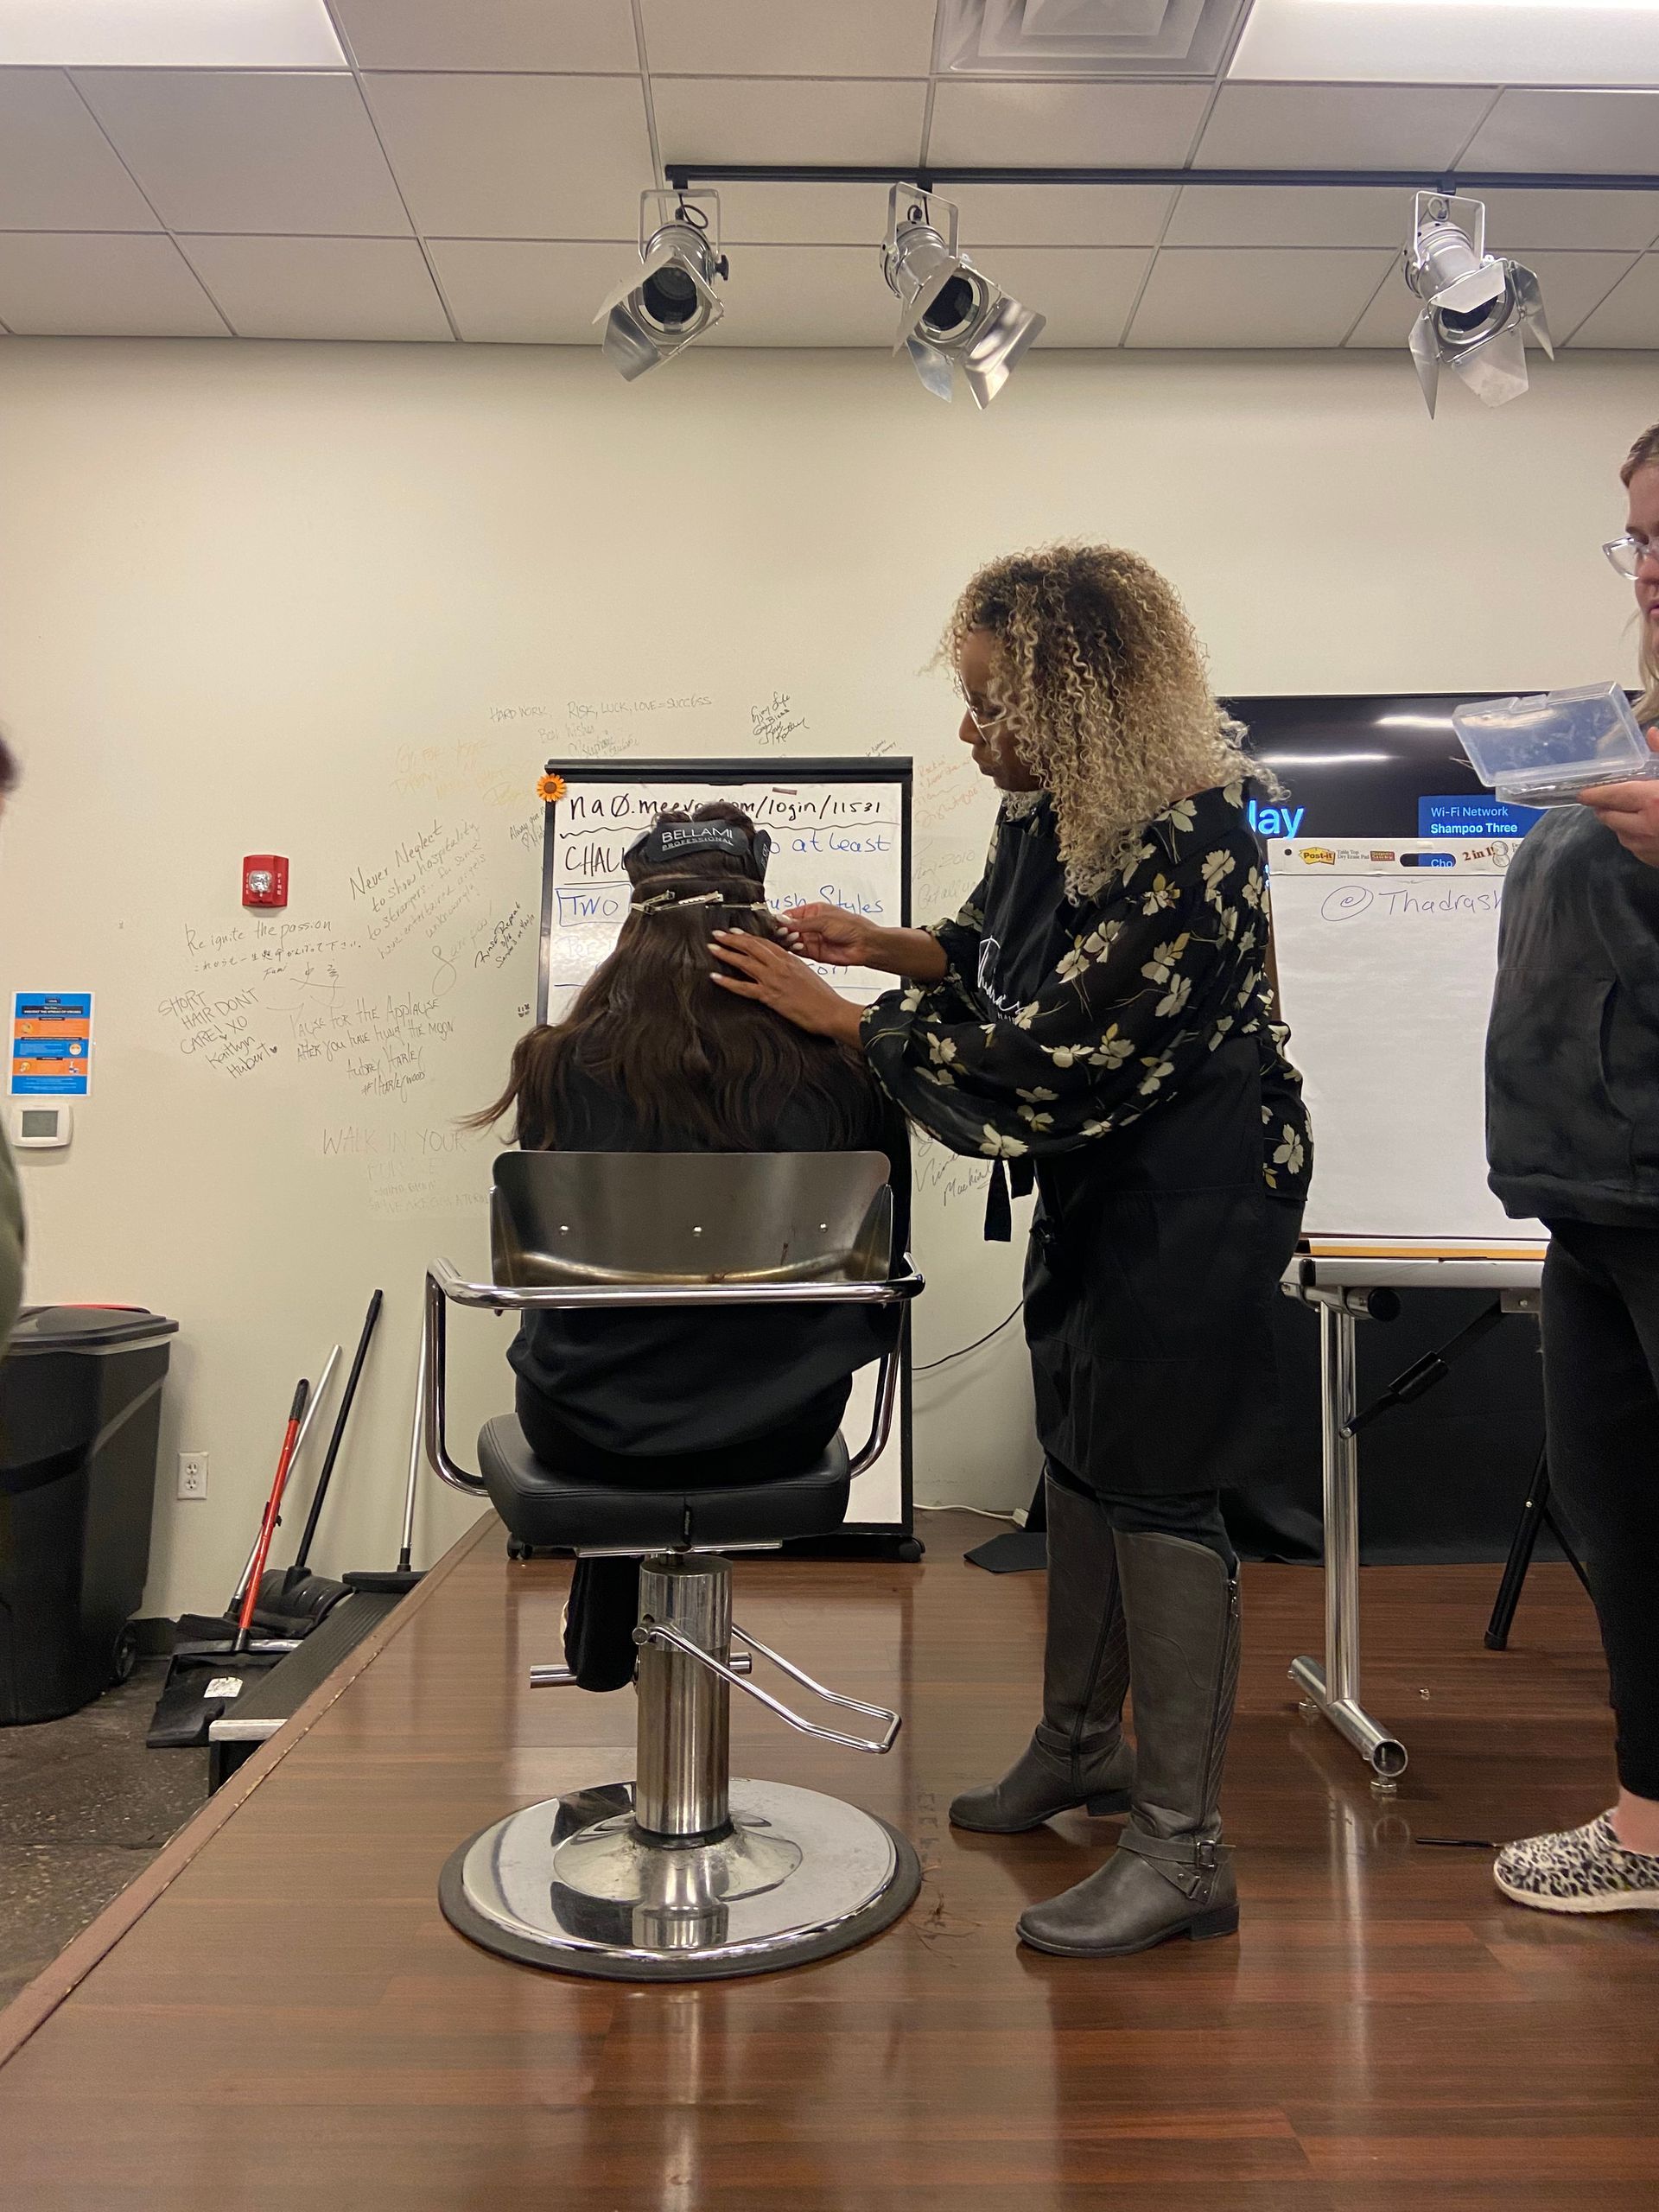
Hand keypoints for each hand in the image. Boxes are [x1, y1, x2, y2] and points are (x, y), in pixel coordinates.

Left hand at [711, 932, 863, 1043]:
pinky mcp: (770, 996)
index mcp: (790, 959)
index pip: (765, 943)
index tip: (736, 932)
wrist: (831, 1011)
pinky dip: (728, 982)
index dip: (748, 936)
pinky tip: (716, 977)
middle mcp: (780, 966)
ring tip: (713, 948)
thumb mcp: (807, 974)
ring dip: (726, 953)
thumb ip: (792, 968)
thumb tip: (783, 967)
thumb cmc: (823, 997)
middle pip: (752, 947)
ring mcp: (774, 980)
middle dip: (732, 939)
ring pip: (745, 962)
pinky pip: (744, 987)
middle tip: (718, 935)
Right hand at [783, 903, 877, 967]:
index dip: (782, 919)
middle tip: (783, 932)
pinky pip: (797, 951)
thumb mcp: (824, 919)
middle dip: (783, 930)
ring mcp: (811, 939)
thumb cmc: (852, 926)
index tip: (776, 923)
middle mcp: (811, 925)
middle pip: (788, 928)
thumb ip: (802, 923)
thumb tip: (783, 920)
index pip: (790, 914)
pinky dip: (793, 949)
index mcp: (813, 911)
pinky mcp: (813, 952)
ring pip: (790, 940)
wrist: (864, 944)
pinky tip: (796, 945)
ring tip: (792, 938)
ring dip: (788, 940)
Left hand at [1581, 726, 1658, 866]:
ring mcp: (1648, 848)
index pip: (1612, 795)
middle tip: (1604, 800)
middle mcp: (1644, 826)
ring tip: (1625, 813)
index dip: (1595, 793)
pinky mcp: (1654, 861)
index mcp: (1652, 800)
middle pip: (1609, 818)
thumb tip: (1652, 733)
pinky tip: (1643, 830)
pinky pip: (1634, 849)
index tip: (1583, 792)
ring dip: (1618, 824)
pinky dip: (1633, 838)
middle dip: (1604, 808)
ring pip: (1620, 835)